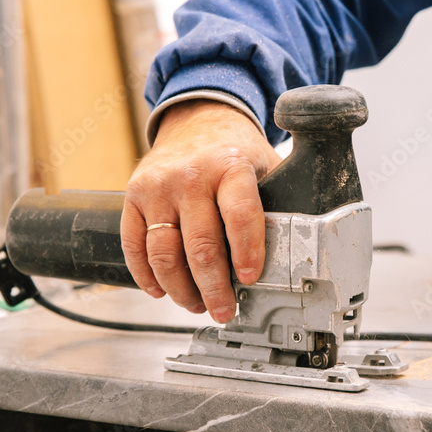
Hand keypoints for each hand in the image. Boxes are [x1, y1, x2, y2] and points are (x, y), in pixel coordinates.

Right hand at [121, 100, 280, 321]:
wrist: (196, 121)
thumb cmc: (234, 152)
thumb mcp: (266, 166)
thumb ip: (279, 202)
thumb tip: (297, 250)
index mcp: (230, 167)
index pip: (240, 216)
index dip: (246, 253)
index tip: (250, 279)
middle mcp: (190, 176)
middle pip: (200, 246)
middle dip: (214, 289)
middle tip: (224, 310)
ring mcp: (157, 187)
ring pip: (164, 254)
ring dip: (180, 290)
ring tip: (196, 304)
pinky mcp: (133, 197)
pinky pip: (134, 245)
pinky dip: (146, 275)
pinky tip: (161, 290)